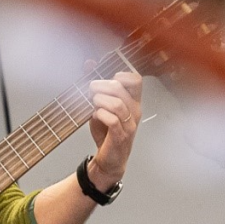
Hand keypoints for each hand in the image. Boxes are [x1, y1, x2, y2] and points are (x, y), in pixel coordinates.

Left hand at [86, 71, 142, 190]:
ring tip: (93, 104)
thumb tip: (88, 64)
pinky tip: (95, 116)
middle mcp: (134, 111)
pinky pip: (112, 120)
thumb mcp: (101, 107)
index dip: (120, 75)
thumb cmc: (106, 132)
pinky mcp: (121, 137)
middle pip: (120, 88)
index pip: (136, 80)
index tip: (107, 81)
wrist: (109, 160)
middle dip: (101, 86)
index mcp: (132, 102)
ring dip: (99, 101)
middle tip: (91, 92)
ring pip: (116, 103)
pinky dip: (100, 114)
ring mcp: (129, 124)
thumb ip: (97, 88)